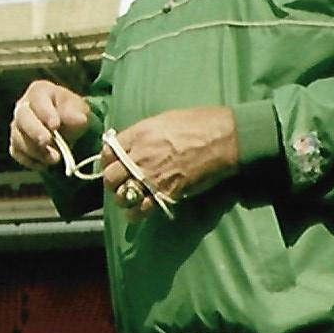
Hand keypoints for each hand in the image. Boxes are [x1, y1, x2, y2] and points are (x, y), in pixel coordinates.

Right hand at [9, 80, 91, 170]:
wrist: (66, 128)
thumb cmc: (70, 112)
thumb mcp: (79, 108)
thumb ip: (77, 113)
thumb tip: (80, 120)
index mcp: (39, 92)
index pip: (38, 100)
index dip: (45, 112)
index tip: (55, 125)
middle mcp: (23, 107)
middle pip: (22, 118)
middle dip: (34, 131)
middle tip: (46, 142)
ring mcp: (17, 127)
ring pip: (18, 138)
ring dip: (35, 150)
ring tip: (54, 158)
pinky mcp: (15, 144)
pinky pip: (17, 153)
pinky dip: (30, 160)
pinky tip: (44, 164)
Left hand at [100, 105, 238, 219]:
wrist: (226, 139)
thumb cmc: (200, 123)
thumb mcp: (165, 119)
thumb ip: (144, 133)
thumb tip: (131, 143)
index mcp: (139, 134)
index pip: (107, 152)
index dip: (108, 160)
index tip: (114, 164)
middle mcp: (140, 156)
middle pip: (110, 176)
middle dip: (113, 181)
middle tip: (121, 183)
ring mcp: (152, 176)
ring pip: (122, 195)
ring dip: (123, 198)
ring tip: (130, 198)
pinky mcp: (166, 193)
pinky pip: (141, 208)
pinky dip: (136, 213)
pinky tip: (137, 211)